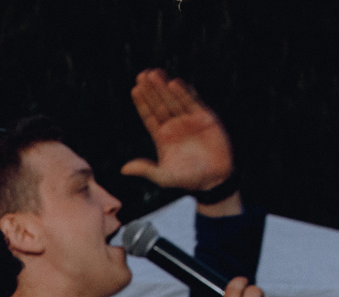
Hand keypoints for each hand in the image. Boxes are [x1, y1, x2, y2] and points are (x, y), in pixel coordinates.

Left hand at [119, 69, 232, 193]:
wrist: (214, 179)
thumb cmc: (188, 180)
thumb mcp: (164, 177)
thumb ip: (146, 170)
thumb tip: (123, 169)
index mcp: (162, 137)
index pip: (149, 116)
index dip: (142, 103)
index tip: (134, 89)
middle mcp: (174, 126)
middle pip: (159, 104)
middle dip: (151, 90)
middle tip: (142, 75)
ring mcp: (189, 120)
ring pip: (174, 100)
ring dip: (164, 87)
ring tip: (154, 74)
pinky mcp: (205, 117)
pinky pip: (192, 102)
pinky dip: (184, 93)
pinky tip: (174, 83)